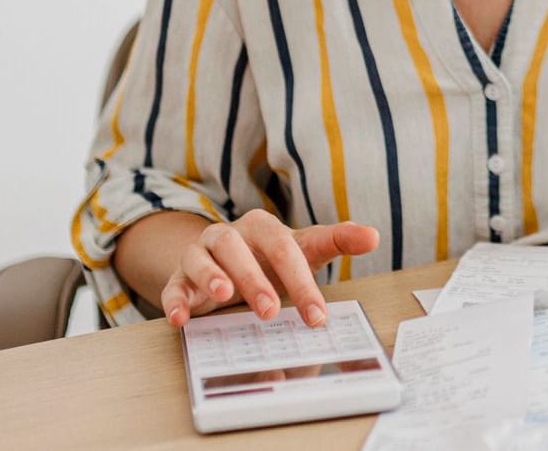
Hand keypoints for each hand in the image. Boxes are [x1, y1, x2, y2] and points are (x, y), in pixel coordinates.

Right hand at [159, 210, 379, 327]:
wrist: (230, 261)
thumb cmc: (273, 257)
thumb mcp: (306, 249)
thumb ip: (338, 240)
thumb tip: (373, 235)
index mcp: (262, 227)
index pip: (284, 248)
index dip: (302, 282)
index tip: (317, 317)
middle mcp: (228, 235)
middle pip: (236, 248)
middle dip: (254, 279)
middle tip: (271, 312)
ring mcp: (200, 255)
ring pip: (200, 258)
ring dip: (210, 276)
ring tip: (222, 295)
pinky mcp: (179, 278)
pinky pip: (173, 285)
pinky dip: (173, 300)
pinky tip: (181, 319)